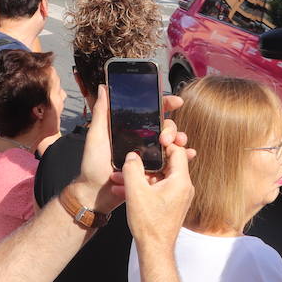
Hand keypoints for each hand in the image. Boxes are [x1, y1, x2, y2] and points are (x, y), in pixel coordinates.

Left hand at [72, 88, 187, 213]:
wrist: (95, 194)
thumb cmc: (92, 165)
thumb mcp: (96, 136)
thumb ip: (101, 112)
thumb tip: (104, 87)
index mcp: (131, 129)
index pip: (152, 112)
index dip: (165, 104)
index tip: (176, 102)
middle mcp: (142, 140)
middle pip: (165, 127)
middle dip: (171, 128)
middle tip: (164, 137)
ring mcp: (149, 156)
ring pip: (171, 143)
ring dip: (179, 141)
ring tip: (178, 145)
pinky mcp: (154, 171)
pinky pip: (172, 163)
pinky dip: (184, 157)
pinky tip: (189, 155)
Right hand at [122, 135, 193, 255]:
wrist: (155, 249)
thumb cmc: (149, 224)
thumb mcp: (135, 192)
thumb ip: (132, 169)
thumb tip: (132, 156)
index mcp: (181, 181)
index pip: (177, 151)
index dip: (163, 143)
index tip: (150, 141)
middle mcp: (184, 187)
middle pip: (167, 163)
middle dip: (146, 162)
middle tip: (132, 158)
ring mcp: (179, 196)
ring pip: (159, 177)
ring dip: (141, 176)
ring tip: (121, 177)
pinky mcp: (172, 204)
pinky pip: (158, 188)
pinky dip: (144, 187)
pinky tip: (124, 189)